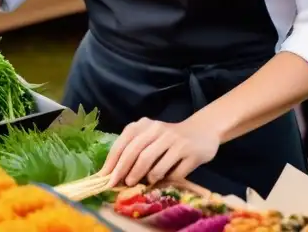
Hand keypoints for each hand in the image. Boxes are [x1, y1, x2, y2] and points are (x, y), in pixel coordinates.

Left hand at [101, 117, 219, 187]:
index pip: (124, 143)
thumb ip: (134, 148)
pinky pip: (174, 173)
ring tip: (139, 184)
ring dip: (143, 177)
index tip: (105, 177)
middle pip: (137, 153)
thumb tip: (115, 172)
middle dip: (125, 171)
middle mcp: (159, 130)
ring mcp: (176, 142)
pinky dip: (164, 179)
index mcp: (145, 125)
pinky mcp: (191, 153)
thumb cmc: (168, 137)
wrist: (202, 131)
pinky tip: (160, 181)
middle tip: (119, 184)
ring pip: (154, 164)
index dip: (113, 161)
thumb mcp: (150, 136)